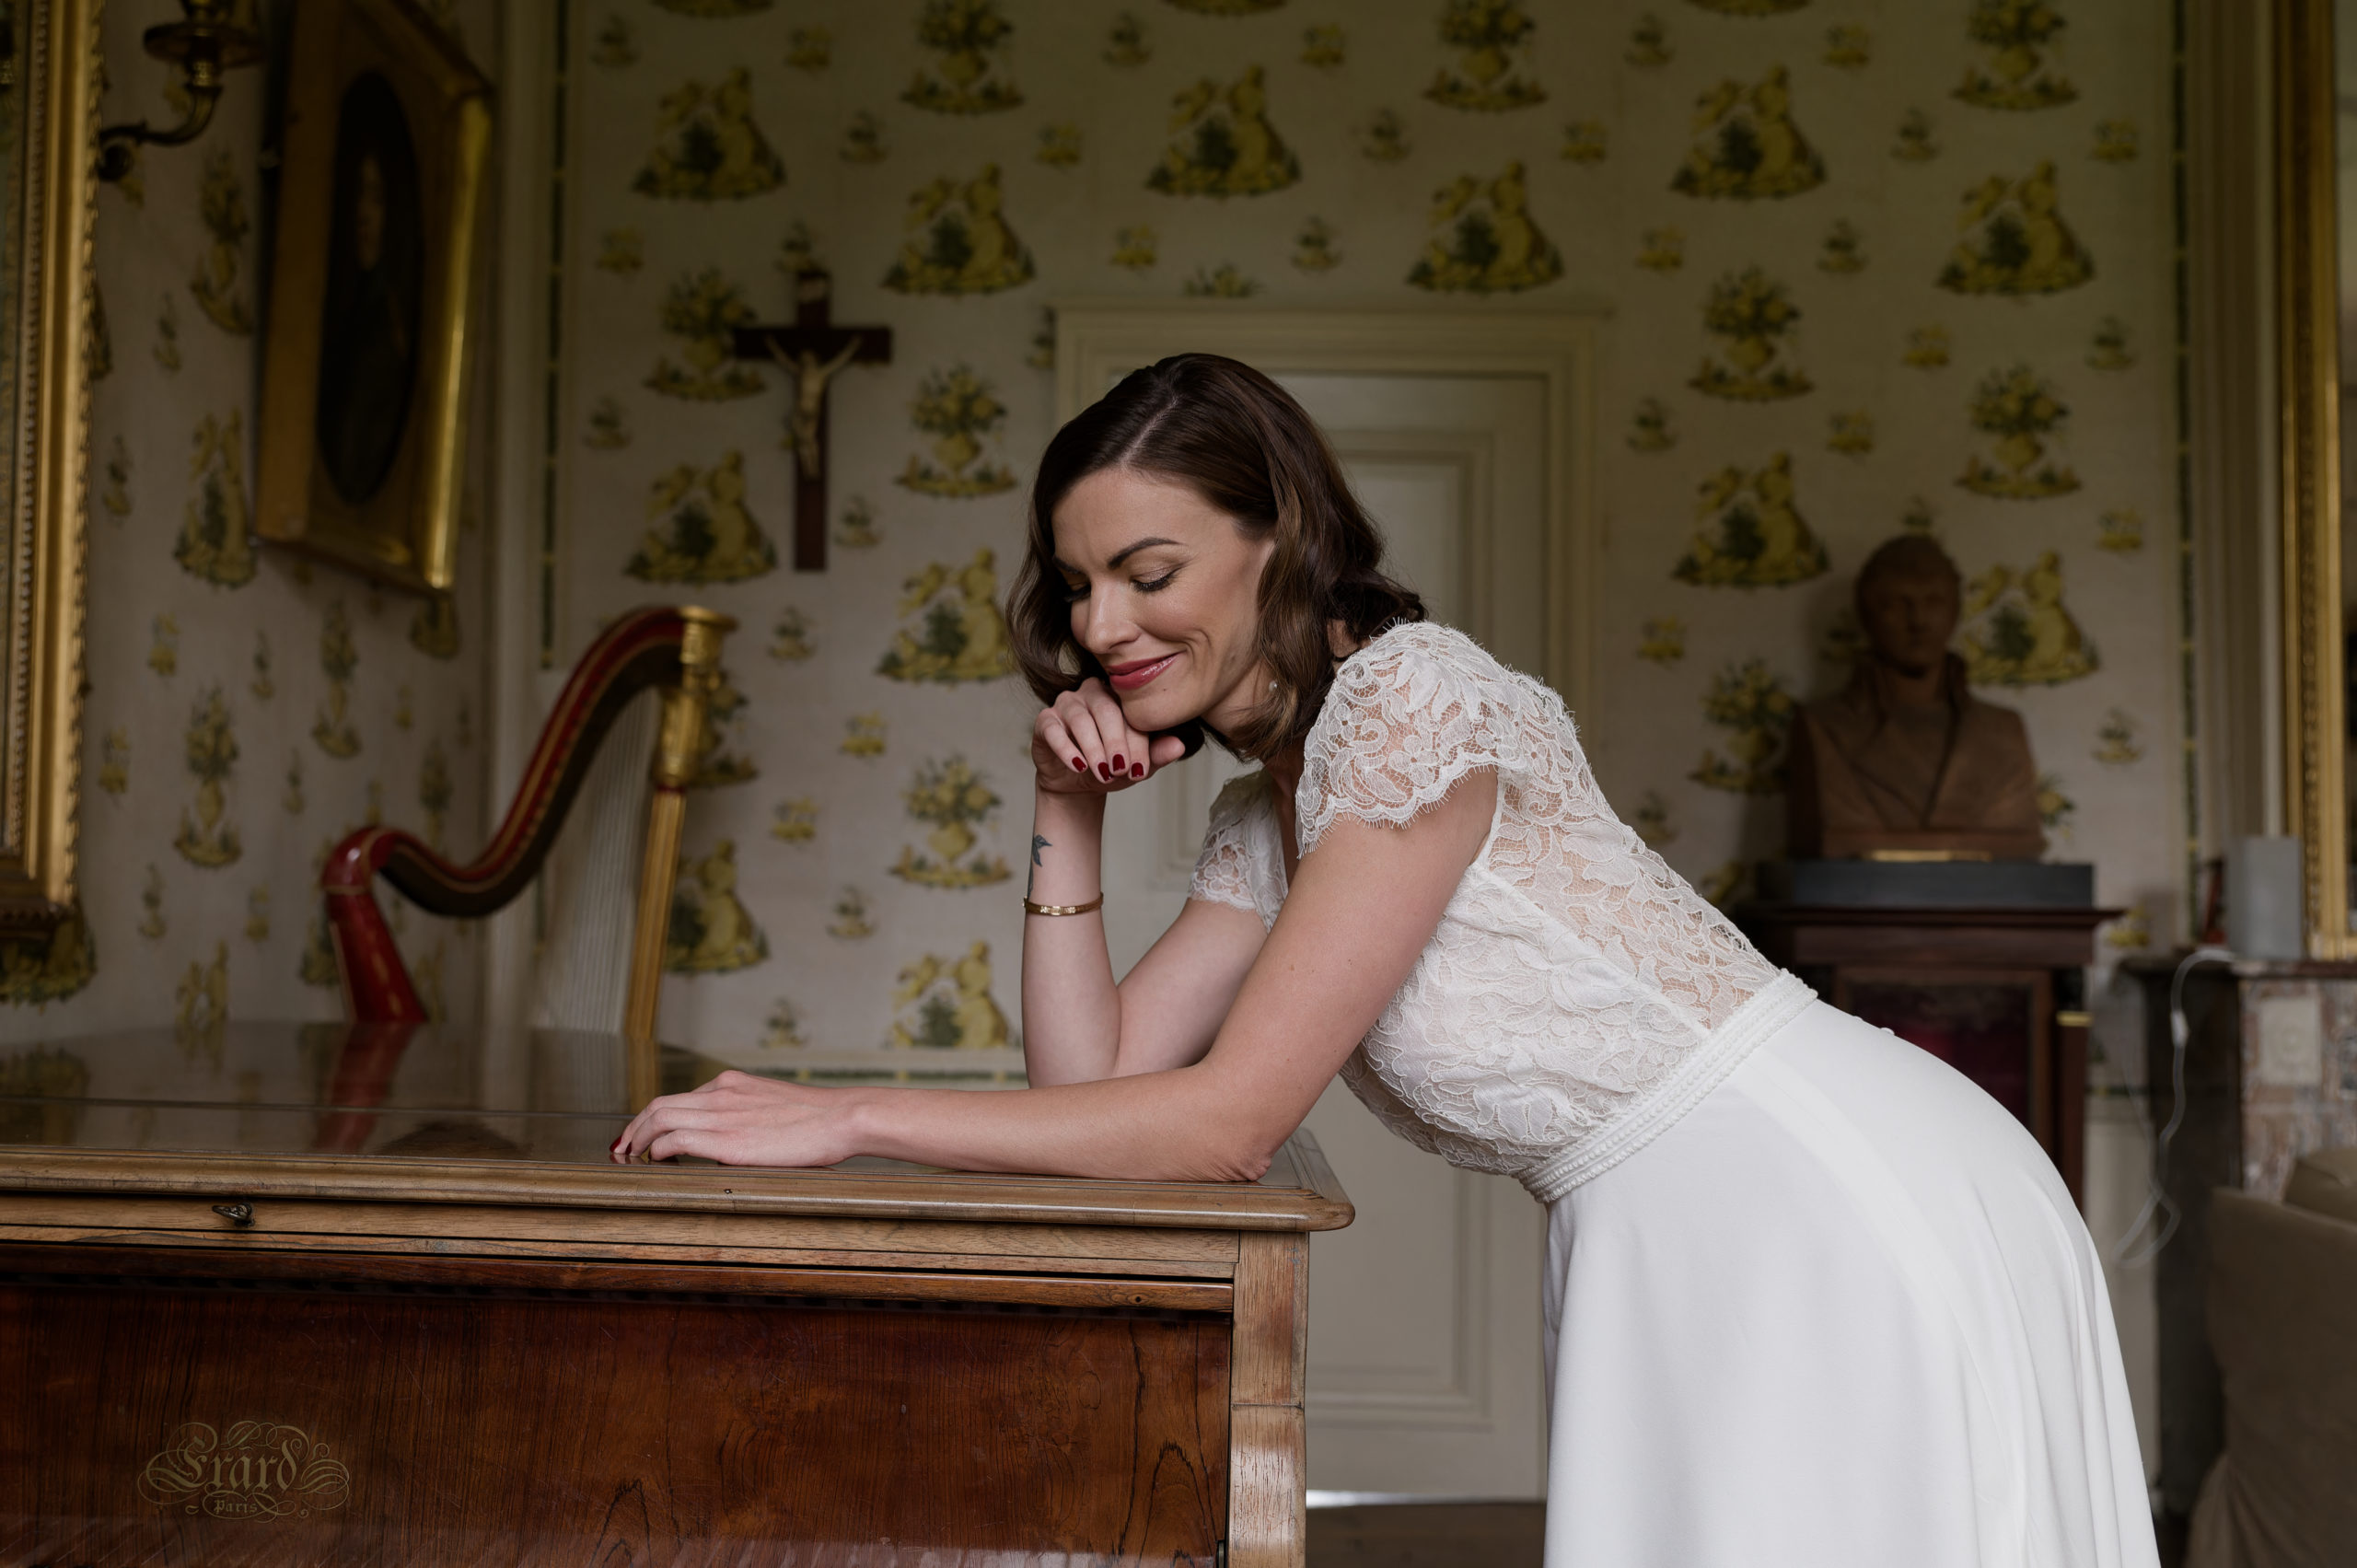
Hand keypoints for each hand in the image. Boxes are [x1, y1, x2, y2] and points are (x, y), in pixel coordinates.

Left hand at [609, 1070, 857, 1166]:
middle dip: (633, 1128)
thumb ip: (748, 1117)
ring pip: (659, 1117)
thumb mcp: (776, 1108)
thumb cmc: (820, 1120)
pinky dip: (657, 1149)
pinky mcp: (729, 1139)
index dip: (653, 1120)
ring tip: (628, 1158)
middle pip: (659, 1105)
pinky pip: (676, 1138)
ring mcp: (724, 1113)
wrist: (844, 1117)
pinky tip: (656, 1162)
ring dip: (636, 1139)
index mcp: (732, 1084)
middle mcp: (722, 1093)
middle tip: (621, 1149)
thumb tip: (735, 1142)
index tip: (643, 1138)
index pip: (679, 1100)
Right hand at [1032, 677, 1190, 795]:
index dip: (1137, 742)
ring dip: (1093, 748)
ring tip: (1102, 772)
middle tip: (1121, 770)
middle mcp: (1092, 692)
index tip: (1140, 771)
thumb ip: (1157, 754)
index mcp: (1120, 696)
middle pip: (1106, 710)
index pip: (1131, 713)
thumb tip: (1180, 747)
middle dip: (1116, 742)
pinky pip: (1054, 729)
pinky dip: (1067, 749)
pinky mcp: (1045, 720)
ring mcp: (1067, 703)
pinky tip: (1079, 766)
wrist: (1077, 784)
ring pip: (1080, 719)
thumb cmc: (1111, 767)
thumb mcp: (1136, 765)